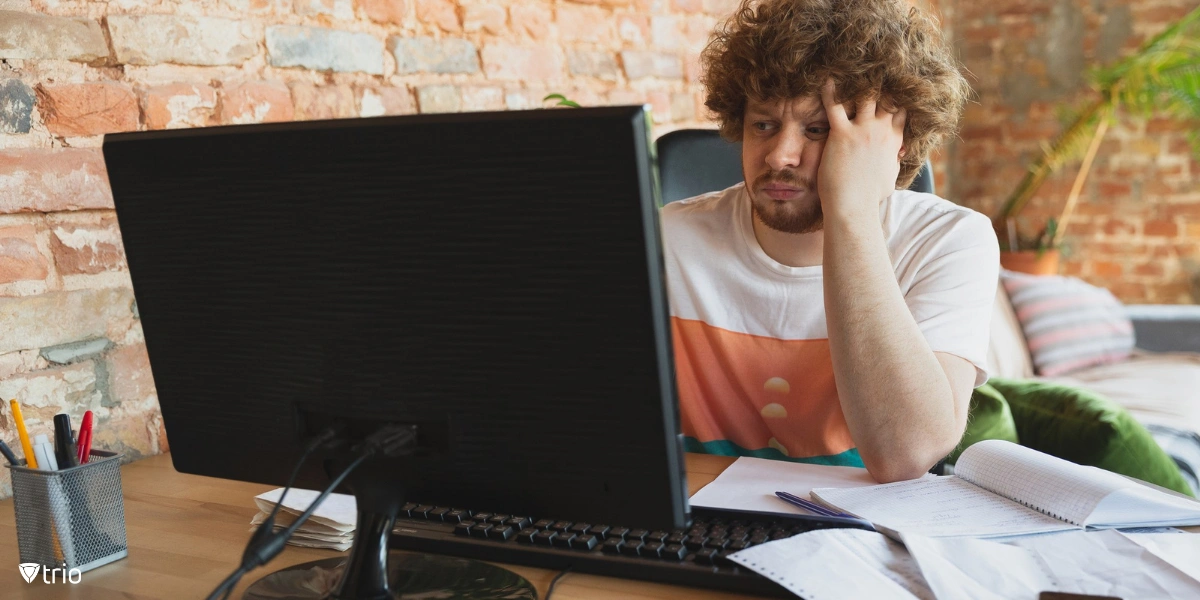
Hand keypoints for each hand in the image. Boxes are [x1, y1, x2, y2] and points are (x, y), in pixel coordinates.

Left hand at [817, 79, 905, 220]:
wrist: (853, 208)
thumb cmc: (869, 197)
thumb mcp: (890, 177)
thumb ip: (894, 160)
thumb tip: (899, 154)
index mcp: (894, 140)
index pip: (901, 109)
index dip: (897, 94)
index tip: (891, 82)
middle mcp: (882, 131)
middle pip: (887, 96)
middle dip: (882, 80)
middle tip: (873, 64)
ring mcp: (863, 131)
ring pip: (865, 95)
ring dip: (858, 80)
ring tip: (851, 65)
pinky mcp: (842, 135)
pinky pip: (834, 106)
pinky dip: (830, 90)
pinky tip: (826, 78)